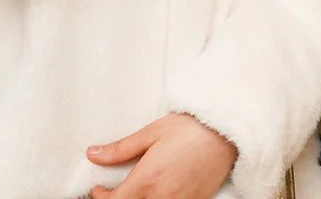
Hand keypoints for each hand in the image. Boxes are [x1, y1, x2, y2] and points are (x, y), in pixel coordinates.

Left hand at [86, 112, 236, 198]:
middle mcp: (162, 196)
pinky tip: (158, 192)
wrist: (227, 131)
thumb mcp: (152, 133)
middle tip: (114, 192)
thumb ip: (121, 148)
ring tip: (136, 191)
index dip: (101, 198)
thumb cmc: (191, 128)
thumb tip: (94, 154)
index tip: (99, 190)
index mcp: (148, 179)